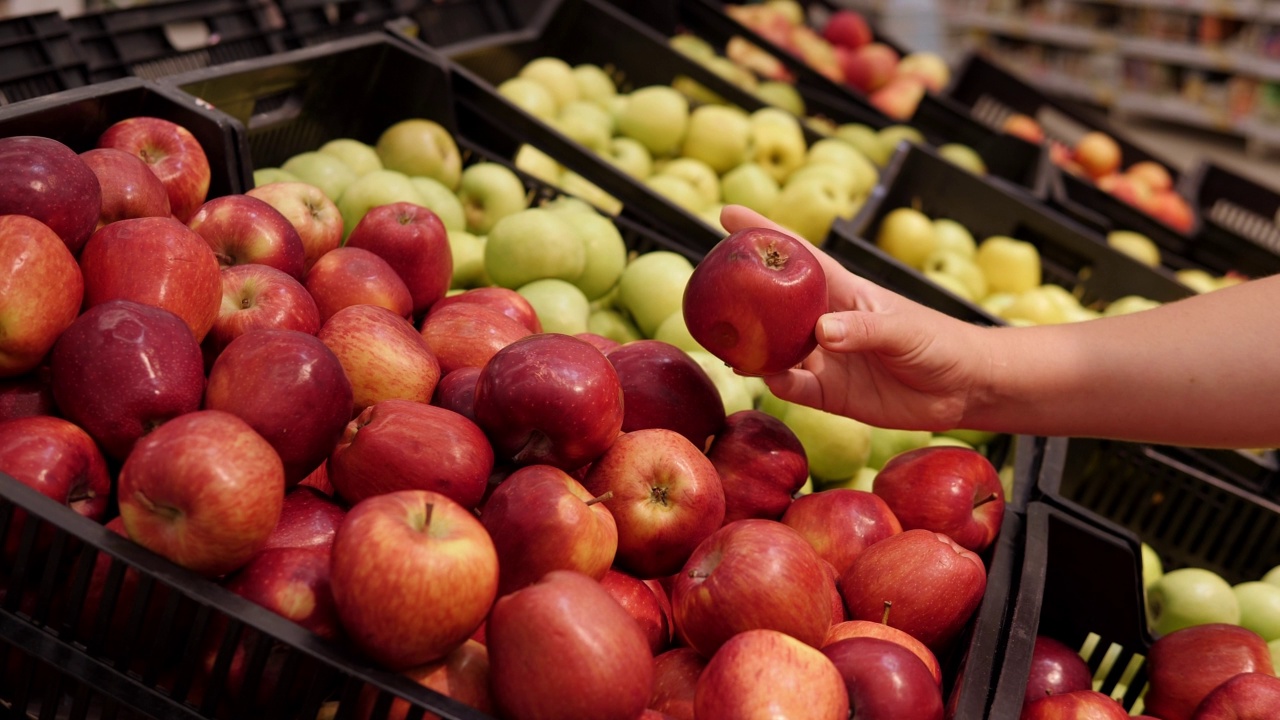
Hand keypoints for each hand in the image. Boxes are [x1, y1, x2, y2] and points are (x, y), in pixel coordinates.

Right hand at [719, 205, 992, 431]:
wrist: (962, 388)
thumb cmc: (938, 341)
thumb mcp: (903, 328)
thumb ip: (863, 329)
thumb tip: (820, 333)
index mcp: (842, 291)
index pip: (797, 255)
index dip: (763, 232)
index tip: (727, 214)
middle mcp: (824, 321)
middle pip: (773, 303)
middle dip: (741, 293)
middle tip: (708, 288)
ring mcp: (824, 357)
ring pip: (774, 347)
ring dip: (751, 345)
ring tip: (726, 341)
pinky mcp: (829, 392)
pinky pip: (792, 386)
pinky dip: (776, 382)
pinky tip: (766, 378)